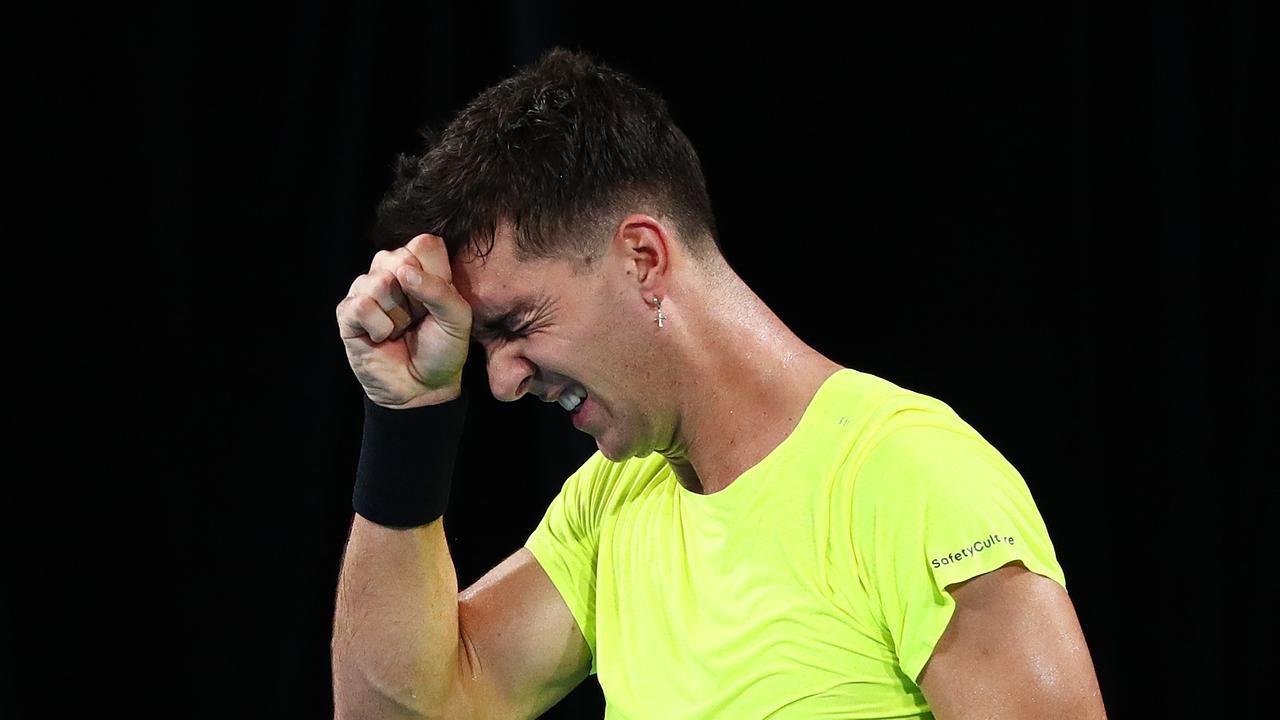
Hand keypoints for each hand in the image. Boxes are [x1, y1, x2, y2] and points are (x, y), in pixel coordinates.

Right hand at [336, 234, 471, 407]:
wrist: (423, 386)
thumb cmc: (443, 349)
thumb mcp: (458, 318)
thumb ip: (440, 290)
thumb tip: (404, 272)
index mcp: (420, 265)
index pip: (425, 243)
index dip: (435, 274)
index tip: (438, 302)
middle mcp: (390, 270)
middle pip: (399, 259)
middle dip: (416, 298)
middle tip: (419, 318)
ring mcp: (366, 289)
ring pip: (379, 282)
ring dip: (398, 316)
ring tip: (400, 329)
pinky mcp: (347, 312)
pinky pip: (361, 305)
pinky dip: (379, 328)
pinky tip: (382, 337)